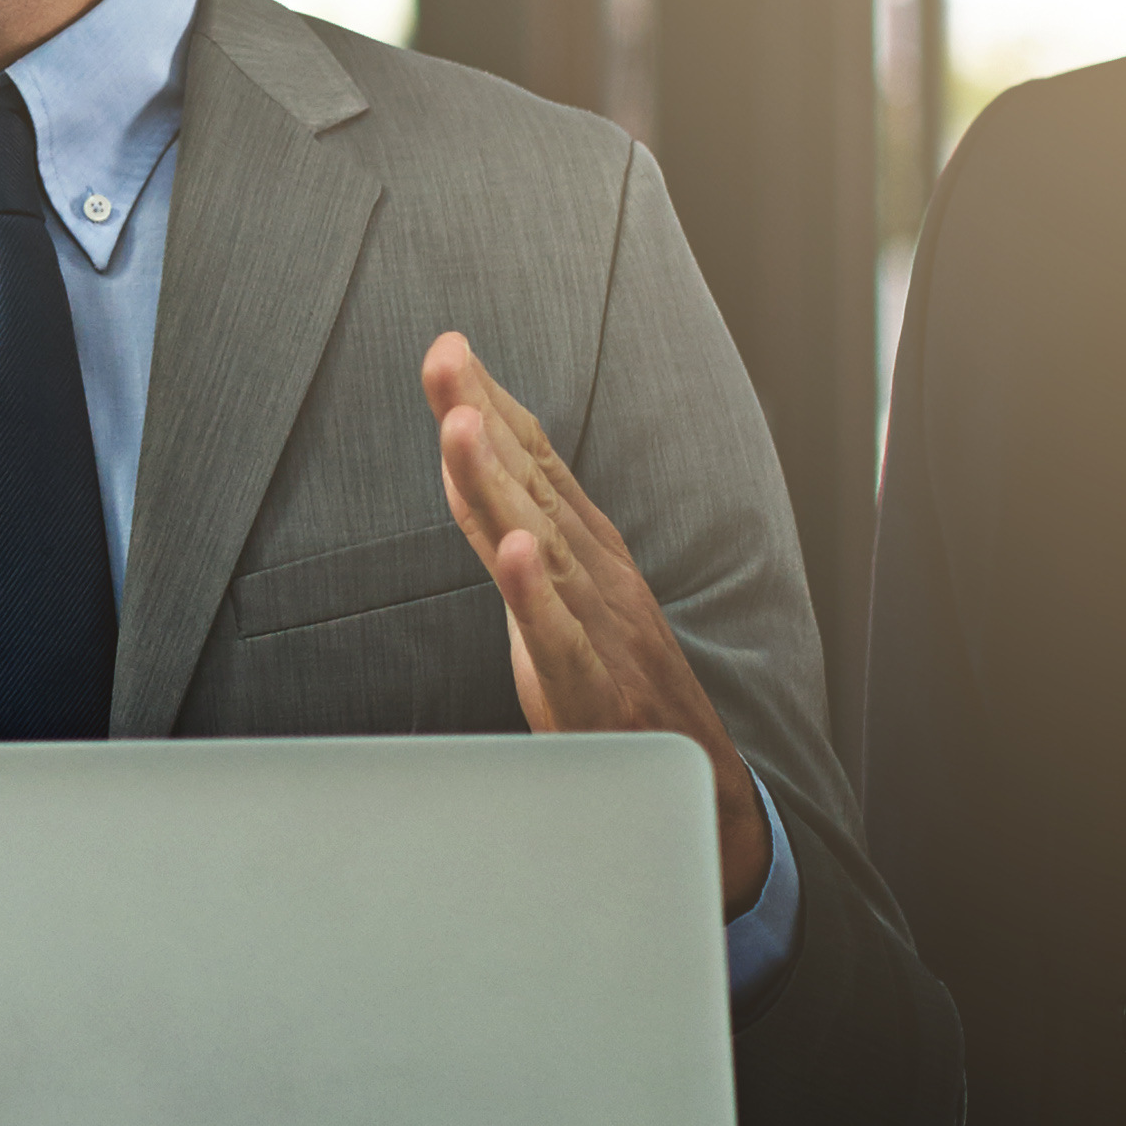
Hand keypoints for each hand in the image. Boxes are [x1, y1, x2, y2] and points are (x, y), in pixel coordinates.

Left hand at [423, 331, 771, 912]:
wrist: (679, 777)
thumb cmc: (606, 678)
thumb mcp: (546, 593)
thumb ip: (505, 532)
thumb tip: (462, 468)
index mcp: (582, 546)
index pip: (532, 461)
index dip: (490, 404)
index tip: (449, 347)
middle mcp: (591, 569)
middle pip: (529, 483)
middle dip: (483, 417)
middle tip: (445, 357)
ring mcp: (595, 621)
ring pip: (538, 541)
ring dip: (498, 482)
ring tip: (461, 426)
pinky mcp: (590, 681)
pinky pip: (559, 632)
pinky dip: (536, 591)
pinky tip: (518, 551)